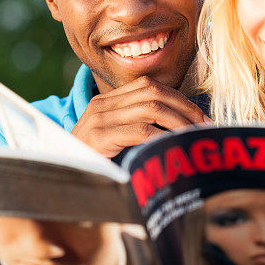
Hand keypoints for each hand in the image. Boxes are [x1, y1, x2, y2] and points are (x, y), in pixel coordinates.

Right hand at [71, 76, 210, 156]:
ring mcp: (99, 119)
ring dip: (179, 122)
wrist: (59, 178)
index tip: (201, 118)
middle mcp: (103, 104)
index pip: (151, 86)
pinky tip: (172, 147)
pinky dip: (161, 137)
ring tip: (194, 138)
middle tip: (205, 127)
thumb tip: (181, 134)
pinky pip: (139, 130)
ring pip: (150, 107)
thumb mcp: (115, 141)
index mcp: (108, 100)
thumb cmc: (93, 164)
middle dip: (185, 108)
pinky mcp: (98, 137)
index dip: (180, 99)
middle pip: (154, 92)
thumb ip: (139, 131)